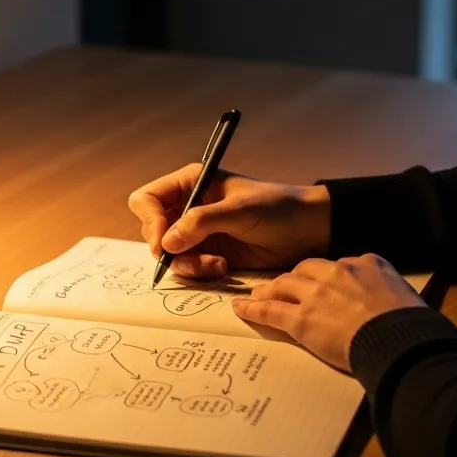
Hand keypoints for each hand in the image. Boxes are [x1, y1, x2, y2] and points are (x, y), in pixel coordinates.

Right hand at [127, 163, 331, 277]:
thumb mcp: (240, 210)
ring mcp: (198, 233)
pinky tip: (222, 269)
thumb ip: (201, 222)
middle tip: (190, 256)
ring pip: (169, 254)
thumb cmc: (278, 209)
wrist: (309, 231)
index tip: (164, 241)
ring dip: (187, 264)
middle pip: (153, 231)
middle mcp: (189, 207)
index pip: (147, 199)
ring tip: (216, 265)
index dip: (150, 221)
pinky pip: (188, 268)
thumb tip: (167, 242)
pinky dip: (199, 272)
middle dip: (170, 249)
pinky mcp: (209, 254)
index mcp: (192, 183)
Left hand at [231, 253, 425, 371]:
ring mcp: (317, 294)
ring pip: (284, 284)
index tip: (322, 284)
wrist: (399, 340)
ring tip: (260, 294)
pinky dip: (253, 308)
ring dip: (270, 289)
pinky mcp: (301, 319)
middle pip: (306, 269)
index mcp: (366, 263)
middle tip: (284, 286)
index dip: (326, 276)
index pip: (338, 265)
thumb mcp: (404, 294)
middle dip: (294, 278)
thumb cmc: (409, 324)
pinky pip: (270, 309)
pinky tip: (241, 308)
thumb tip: (384, 298)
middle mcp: (338, 271)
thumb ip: (386, 288)